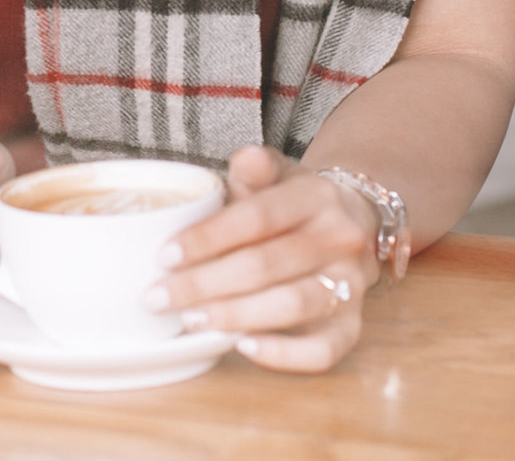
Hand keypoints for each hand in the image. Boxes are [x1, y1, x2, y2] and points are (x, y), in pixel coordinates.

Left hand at [148, 147, 378, 372]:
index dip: (207, 238)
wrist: (356, 222)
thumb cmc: (296, 204)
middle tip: (159, 298)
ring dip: (235, 316)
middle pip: (266, 264)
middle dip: (204, 284)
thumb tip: (244, 159)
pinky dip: (283, 355)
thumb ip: (256, 167)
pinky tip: (242, 346)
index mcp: (316, 196)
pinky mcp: (353, 324)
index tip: (164, 256)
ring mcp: (351, 284)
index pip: (257, 217)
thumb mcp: (278, 175)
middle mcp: (339, 239)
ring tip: (191, 320)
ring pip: (292, 305)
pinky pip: (324, 350)